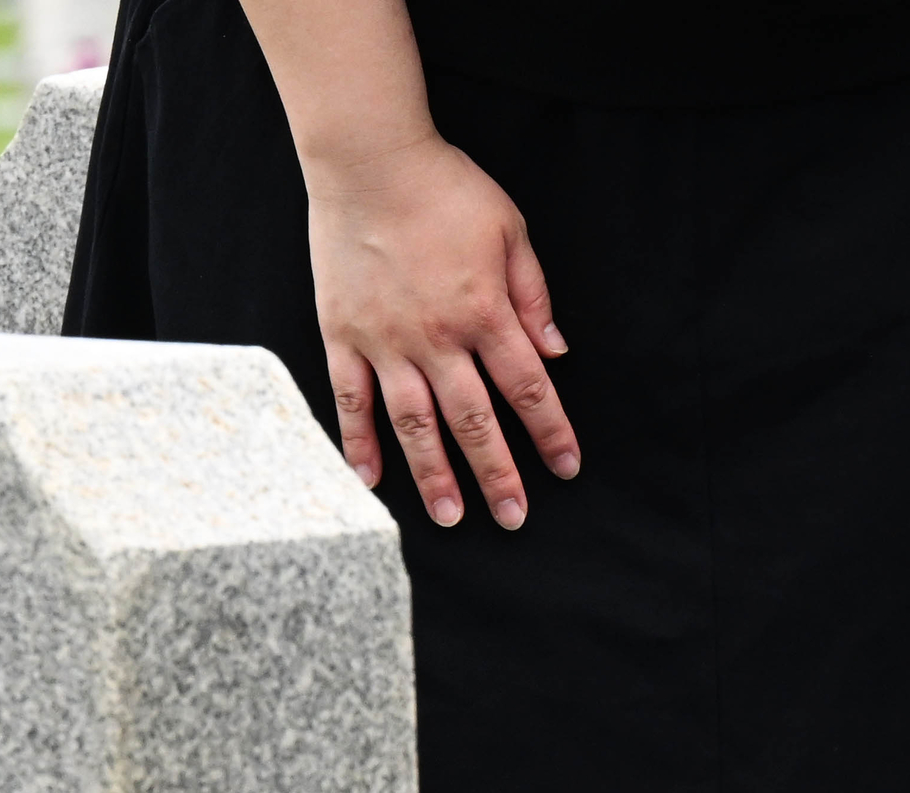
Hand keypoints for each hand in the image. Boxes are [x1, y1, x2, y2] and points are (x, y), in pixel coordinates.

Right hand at [301, 127, 576, 528]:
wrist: (369, 157)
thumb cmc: (445, 187)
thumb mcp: (511, 230)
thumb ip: (534, 296)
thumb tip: (558, 350)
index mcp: (485, 313)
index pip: (529, 389)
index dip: (551, 434)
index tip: (566, 469)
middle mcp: (437, 337)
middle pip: (474, 421)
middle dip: (498, 475)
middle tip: (513, 518)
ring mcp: (385, 339)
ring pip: (414, 422)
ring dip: (434, 474)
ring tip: (450, 517)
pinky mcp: (342, 332)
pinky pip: (351, 397)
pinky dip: (359, 440)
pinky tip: (372, 478)